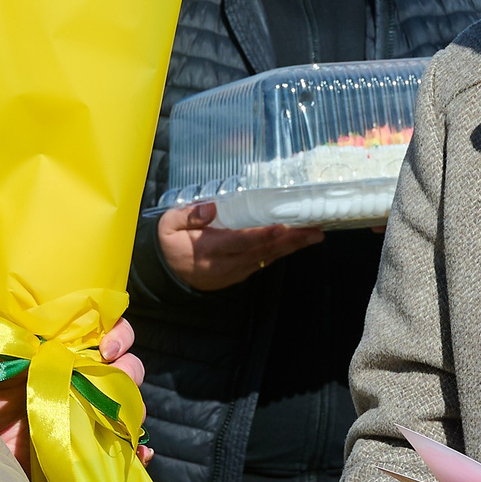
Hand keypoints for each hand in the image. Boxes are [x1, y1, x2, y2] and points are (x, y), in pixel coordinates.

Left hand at [0, 318, 148, 471]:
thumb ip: (8, 346)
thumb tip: (20, 331)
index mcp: (67, 354)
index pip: (107, 332)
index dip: (118, 334)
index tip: (106, 348)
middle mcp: (86, 381)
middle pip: (128, 368)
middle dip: (128, 370)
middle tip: (109, 375)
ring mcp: (93, 416)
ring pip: (132, 406)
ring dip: (134, 410)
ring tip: (120, 420)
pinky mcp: (93, 450)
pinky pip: (130, 449)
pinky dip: (140, 452)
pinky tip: (140, 455)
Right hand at [157, 201, 324, 291]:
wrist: (166, 273)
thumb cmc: (170, 243)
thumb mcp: (168, 225)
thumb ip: (188, 215)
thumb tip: (210, 207)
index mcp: (207, 250)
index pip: (239, 242)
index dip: (262, 235)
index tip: (283, 227)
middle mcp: (225, 264)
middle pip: (261, 251)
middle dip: (290, 241)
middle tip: (314, 231)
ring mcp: (235, 272)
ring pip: (266, 258)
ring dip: (291, 247)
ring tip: (313, 235)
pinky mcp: (240, 274)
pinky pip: (263, 261)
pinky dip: (281, 251)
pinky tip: (297, 242)